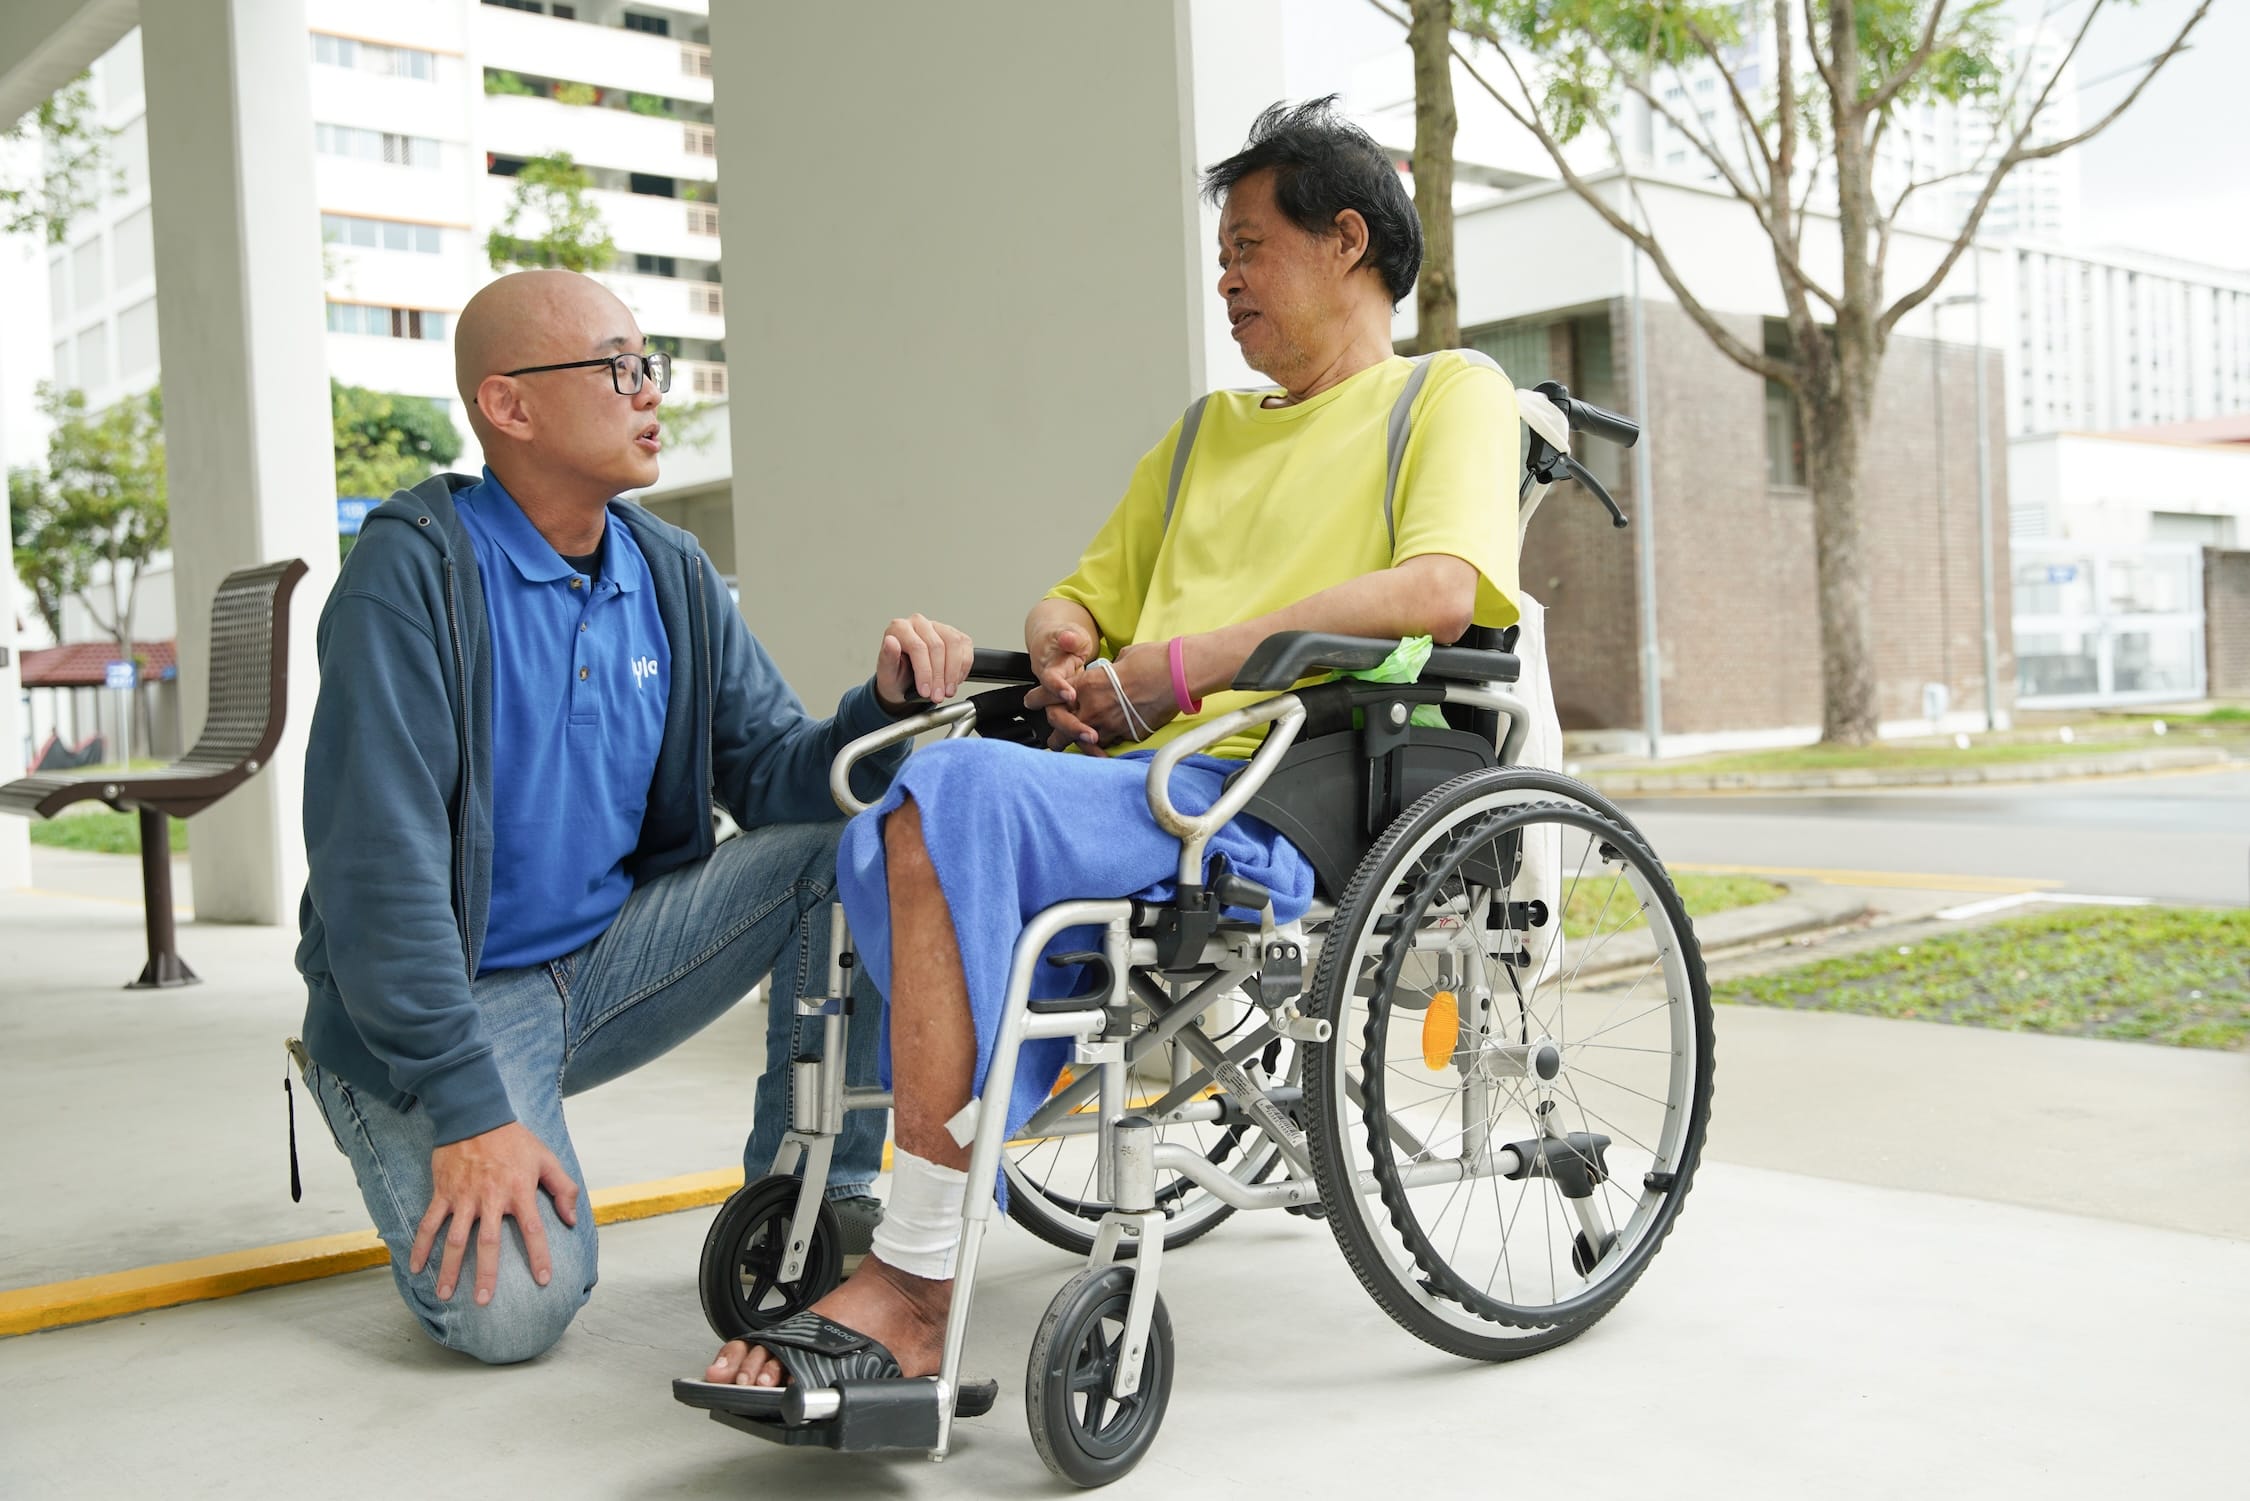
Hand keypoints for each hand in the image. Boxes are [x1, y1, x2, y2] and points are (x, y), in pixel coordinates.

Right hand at [409, 1121, 581, 1305]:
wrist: (475, 1116)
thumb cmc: (514, 1140)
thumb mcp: (547, 1158)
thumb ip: (563, 1189)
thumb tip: (572, 1220)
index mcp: (519, 1192)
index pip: (533, 1231)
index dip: (539, 1257)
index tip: (542, 1281)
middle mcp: (491, 1198)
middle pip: (487, 1243)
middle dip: (486, 1274)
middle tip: (483, 1301)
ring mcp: (463, 1197)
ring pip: (454, 1239)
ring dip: (448, 1268)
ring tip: (444, 1294)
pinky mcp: (443, 1193)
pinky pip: (429, 1223)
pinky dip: (420, 1246)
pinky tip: (415, 1267)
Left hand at [874, 614, 973, 712]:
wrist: (905, 683)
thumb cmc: (896, 676)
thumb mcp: (886, 674)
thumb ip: (887, 657)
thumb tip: (890, 641)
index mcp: (900, 628)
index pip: (918, 646)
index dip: (924, 671)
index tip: (925, 690)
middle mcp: (919, 623)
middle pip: (937, 646)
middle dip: (939, 676)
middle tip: (937, 696)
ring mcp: (939, 627)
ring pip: (954, 644)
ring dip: (953, 672)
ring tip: (947, 691)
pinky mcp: (954, 634)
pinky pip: (965, 648)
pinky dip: (963, 668)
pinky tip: (954, 681)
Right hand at [1025, 619, 1095, 744]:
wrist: (1055, 648)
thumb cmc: (1061, 642)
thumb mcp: (1066, 635)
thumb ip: (1068, 638)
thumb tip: (1067, 639)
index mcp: (1049, 673)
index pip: (1050, 682)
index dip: (1058, 689)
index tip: (1070, 695)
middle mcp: (1053, 694)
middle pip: (1056, 715)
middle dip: (1071, 726)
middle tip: (1089, 734)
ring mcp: (1062, 707)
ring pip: (1065, 729)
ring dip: (1079, 740)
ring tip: (1096, 749)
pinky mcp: (1074, 715)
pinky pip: (1077, 733)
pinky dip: (1088, 744)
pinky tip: (1102, 752)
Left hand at [1027, 641, 1177, 750]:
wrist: (1178, 676)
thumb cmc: (1153, 661)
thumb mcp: (1122, 657)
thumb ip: (1109, 670)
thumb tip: (1111, 671)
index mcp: (1087, 684)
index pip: (1050, 694)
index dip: (1037, 698)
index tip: (1031, 702)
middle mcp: (1092, 707)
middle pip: (1060, 726)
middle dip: (1054, 732)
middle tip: (1049, 738)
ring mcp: (1108, 724)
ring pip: (1081, 742)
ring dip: (1075, 745)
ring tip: (1069, 751)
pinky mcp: (1126, 735)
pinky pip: (1106, 745)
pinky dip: (1102, 747)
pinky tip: (1099, 749)